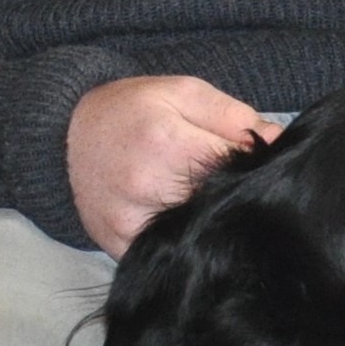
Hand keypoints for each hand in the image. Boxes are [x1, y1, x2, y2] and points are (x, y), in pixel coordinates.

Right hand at [66, 74, 271, 256]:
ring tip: (199, 200)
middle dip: (226, 196)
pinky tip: (174, 220)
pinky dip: (174, 240)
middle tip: (222, 183)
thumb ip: (233, 116)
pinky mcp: (116, 245)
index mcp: (166, 143)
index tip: (247, 161)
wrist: (66, 132)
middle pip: (215, 206)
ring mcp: (129, 222)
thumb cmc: (131, 108)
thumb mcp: (184, 92)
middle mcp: (145, 187)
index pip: (234, 169)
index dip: (248, 166)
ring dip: (203, 222)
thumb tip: (277, 143)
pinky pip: (161, 253)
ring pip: (192, 235)